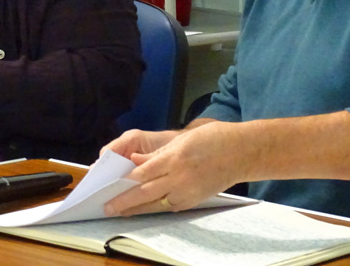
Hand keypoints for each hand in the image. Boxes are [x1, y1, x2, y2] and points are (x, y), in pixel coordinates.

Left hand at [104, 121, 245, 216]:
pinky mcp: (195, 199)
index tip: (109, 186)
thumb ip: (158, 154)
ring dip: (137, 208)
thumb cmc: (213, 139)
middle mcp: (179, 177)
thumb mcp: (182, 139)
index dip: (124, 182)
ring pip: (157, 203)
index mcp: (174, 158)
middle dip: (125, 201)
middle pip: (146, 192)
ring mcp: (188, 191)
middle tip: (108, 208)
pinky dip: (156, 206)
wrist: (241, 152)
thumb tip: (136, 161)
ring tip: (121, 211)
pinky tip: (145, 208)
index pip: (142, 173)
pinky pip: (171, 205)